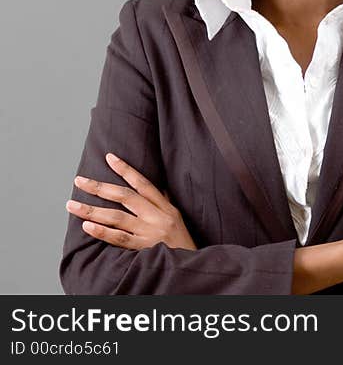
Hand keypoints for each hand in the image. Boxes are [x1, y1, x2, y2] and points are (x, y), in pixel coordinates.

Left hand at [66, 152, 196, 250]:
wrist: (190, 265)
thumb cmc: (181, 243)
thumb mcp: (176, 218)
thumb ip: (162, 202)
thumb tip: (153, 187)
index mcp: (165, 207)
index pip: (143, 184)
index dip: (126, 169)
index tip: (109, 157)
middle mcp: (157, 217)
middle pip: (125, 197)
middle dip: (100, 187)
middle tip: (79, 180)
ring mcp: (150, 232)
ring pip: (117, 217)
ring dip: (92, 210)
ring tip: (72, 204)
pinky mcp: (144, 249)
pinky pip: (120, 239)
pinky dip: (102, 232)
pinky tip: (87, 226)